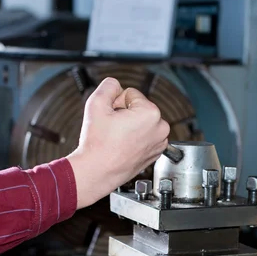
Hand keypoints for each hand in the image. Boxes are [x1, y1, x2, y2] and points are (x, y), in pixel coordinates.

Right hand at [67, 77, 169, 208]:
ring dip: (130, 126)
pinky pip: (145, 136)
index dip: (116, 102)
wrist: (97, 171)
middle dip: (125, 114)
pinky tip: (123, 146)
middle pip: (138, 107)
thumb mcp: (96, 104)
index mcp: (151, 113)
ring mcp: (159, 142)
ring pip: (142, 122)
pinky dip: (135, 139)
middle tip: (112, 129)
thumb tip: (115, 84)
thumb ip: (108, 85)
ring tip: (117, 138)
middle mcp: (160, 128)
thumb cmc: (97, 144)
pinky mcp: (155, 153)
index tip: (111, 117)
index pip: (131, 93)